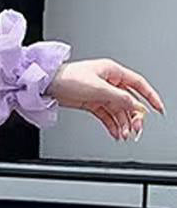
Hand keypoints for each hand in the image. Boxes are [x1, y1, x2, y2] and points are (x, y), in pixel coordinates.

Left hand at [47, 57, 164, 141]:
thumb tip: (134, 105)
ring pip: (117, 110)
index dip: (150, 97)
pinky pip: (106, 115)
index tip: (158, 109)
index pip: (139, 84)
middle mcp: (109, 82)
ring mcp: (100, 93)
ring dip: (123, 123)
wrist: (48, 85)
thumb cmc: (69, 78)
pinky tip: (116, 133)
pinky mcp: (91, 103)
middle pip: (129, 101)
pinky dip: (111, 125)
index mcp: (113, 72)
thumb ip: (118, 98)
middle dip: (134, 116)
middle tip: (136, 129)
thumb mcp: (97, 89)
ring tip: (125, 135)